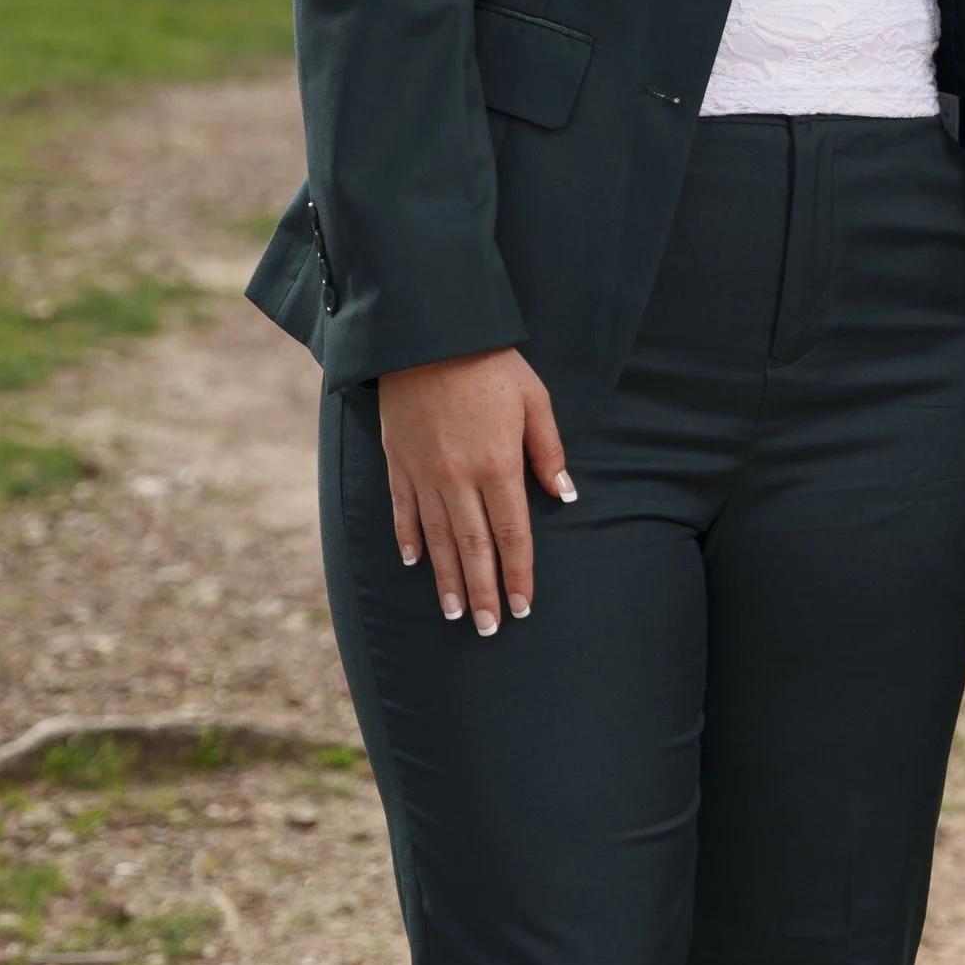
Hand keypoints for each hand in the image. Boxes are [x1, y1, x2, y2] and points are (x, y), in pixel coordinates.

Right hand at [377, 349, 572, 635]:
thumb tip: (566, 495)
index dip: (519, 573)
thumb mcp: (534, 400)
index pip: (511, 534)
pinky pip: (403, 511)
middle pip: (473, 548)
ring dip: (447, 579)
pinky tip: (414, 563)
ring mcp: (424, 473)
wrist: (428, 334)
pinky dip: (409, 539)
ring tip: (456, 613)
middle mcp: (459, 478)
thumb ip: (548, 451)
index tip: (524, 607)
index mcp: (498, 465)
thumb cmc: (490, 364)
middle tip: (490, 629)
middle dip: (484, 592)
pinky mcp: (398, 462)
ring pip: (437, 539)